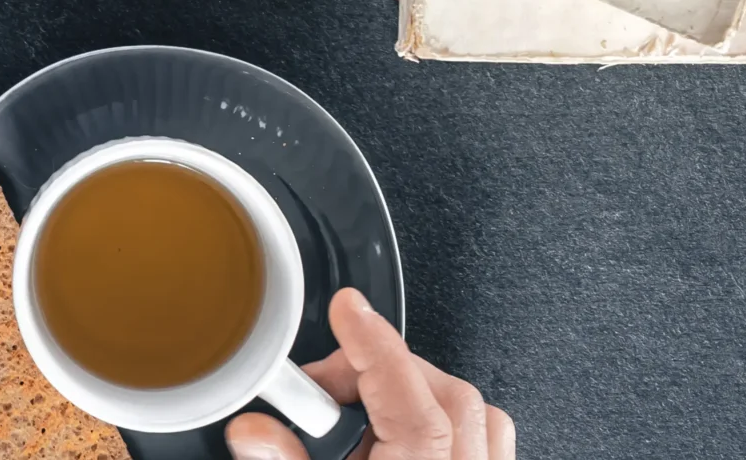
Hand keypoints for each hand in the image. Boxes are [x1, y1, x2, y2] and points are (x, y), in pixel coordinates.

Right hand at [225, 288, 513, 459]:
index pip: (405, 394)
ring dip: (418, 396)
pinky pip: (492, 438)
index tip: (346, 307)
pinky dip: (451, 421)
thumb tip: (254, 427)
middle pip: (443, 392)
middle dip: (378, 373)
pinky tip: (405, 433)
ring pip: (478, 413)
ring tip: (362, 419)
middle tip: (319, 396)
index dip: (372, 341)